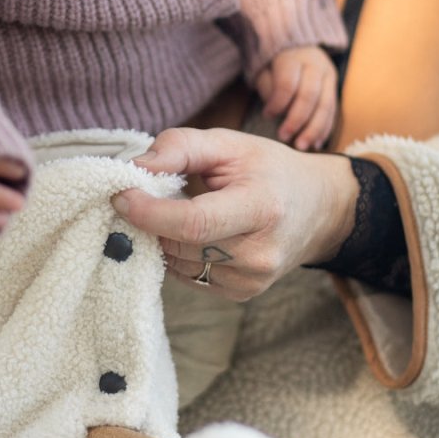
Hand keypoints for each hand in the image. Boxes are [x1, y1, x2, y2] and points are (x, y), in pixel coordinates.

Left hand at [111, 127, 356, 301]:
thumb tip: (135, 166)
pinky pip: (189, 276)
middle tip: (139, 194)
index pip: (194, 223)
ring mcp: (252, 280)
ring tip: (170, 209)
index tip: (121, 195)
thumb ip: (180, 146)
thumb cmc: (270, 170)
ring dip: (161, 238)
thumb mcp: (229, 143)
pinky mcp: (242, 294)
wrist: (318, 209)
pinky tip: (188, 232)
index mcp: (262, 208)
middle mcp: (260, 253)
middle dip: (149, 221)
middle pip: (181, 246)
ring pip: (179, 264)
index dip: (150, 212)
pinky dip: (177, 253)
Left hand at [255, 44, 337, 150]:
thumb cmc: (274, 61)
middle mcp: (315, 64)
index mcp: (293, 57)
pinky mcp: (334, 85)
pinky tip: (317, 143)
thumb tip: (275, 112)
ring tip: (302, 146)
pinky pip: (333, 109)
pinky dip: (325, 128)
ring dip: (314, 129)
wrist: (296, 43)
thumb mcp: (263, 68)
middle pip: (309, 96)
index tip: (267, 115)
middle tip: (284, 137)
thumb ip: (268, 87)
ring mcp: (328, 74)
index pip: (288, 84)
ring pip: (326, 105)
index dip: (277, 103)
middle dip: (297, 120)